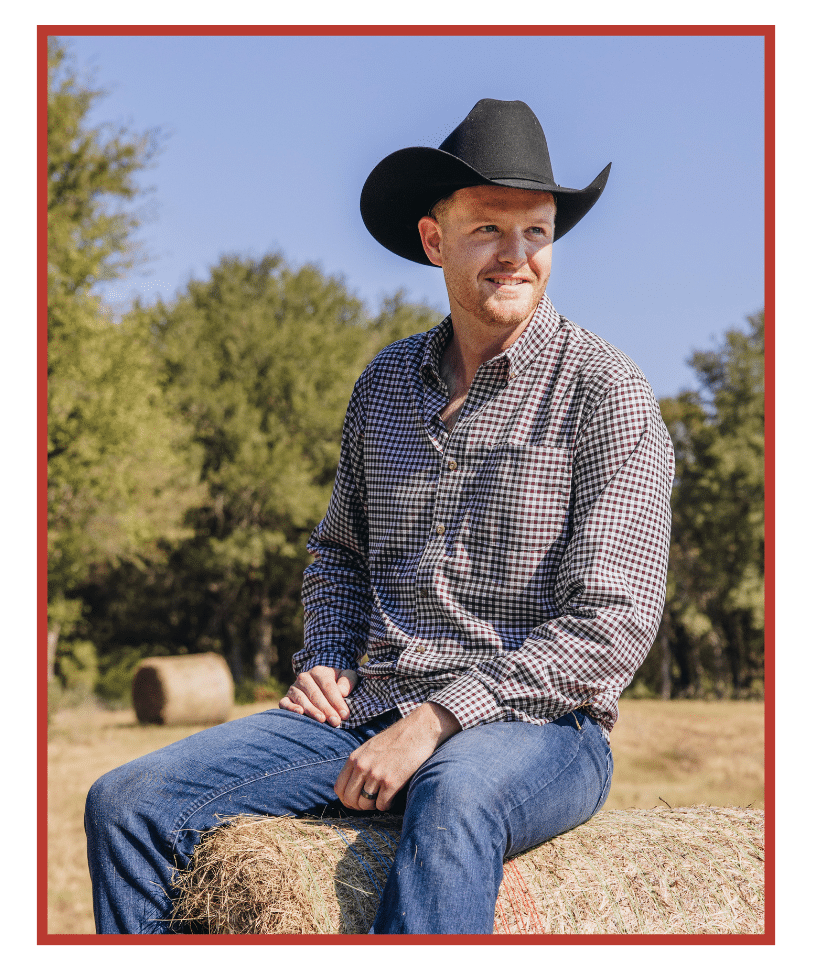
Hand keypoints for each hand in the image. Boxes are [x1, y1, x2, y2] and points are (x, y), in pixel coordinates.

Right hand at [279, 666, 358, 726]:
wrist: (318, 683)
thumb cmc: (336, 683)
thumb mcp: (345, 677)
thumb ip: (348, 681)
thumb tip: (343, 692)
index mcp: (318, 671)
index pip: (328, 686)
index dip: (337, 701)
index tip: (344, 714)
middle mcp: (304, 678)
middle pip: (315, 694)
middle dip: (327, 709)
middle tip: (336, 721)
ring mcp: (293, 688)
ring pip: (302, 699)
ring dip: (312, 710)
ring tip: (322, 720)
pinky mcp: (286, 698)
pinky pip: (285, 703)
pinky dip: (290, 708)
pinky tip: (300, 713)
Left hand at [334, 702, 460, 810]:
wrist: (419, 729)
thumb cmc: (397, 739)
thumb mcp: (370, 747)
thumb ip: (359, 764)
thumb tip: (352, 787)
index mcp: (355, 757)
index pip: (339, 788)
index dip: (346, 799)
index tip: (356, 800)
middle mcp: (362, 766)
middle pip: (350, 800)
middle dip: (359, 805)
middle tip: (371, 802)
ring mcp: (376, 775)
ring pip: (366, 804)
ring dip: (375, 804)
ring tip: (385, 795)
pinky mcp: (391, 782)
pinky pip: (382, 805)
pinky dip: (388, 804)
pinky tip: (395, 794)